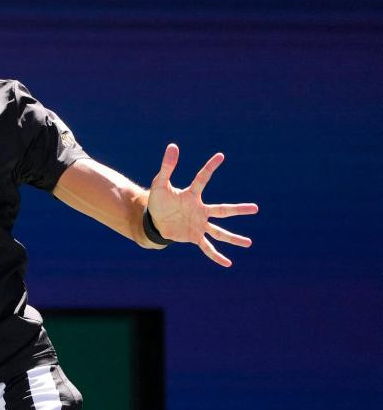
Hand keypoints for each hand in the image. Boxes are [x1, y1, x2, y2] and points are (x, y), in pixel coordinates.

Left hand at [147, 143, 258, 266]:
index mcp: (192, 196)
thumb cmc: (159, 201)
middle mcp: (200, 210)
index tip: (221, 156)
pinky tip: (227, 263)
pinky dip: (216, 255)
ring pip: (219, 232)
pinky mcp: (193, 236)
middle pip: (222, 210)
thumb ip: (167, 167)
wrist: (153, 220)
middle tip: (256, 208)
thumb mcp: (160, 183)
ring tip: (249, 243)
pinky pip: (207, 247)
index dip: (209, 168)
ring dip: (233, 238)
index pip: (202, 179)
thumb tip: (173, 146)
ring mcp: (198, 224)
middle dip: (238, 209)